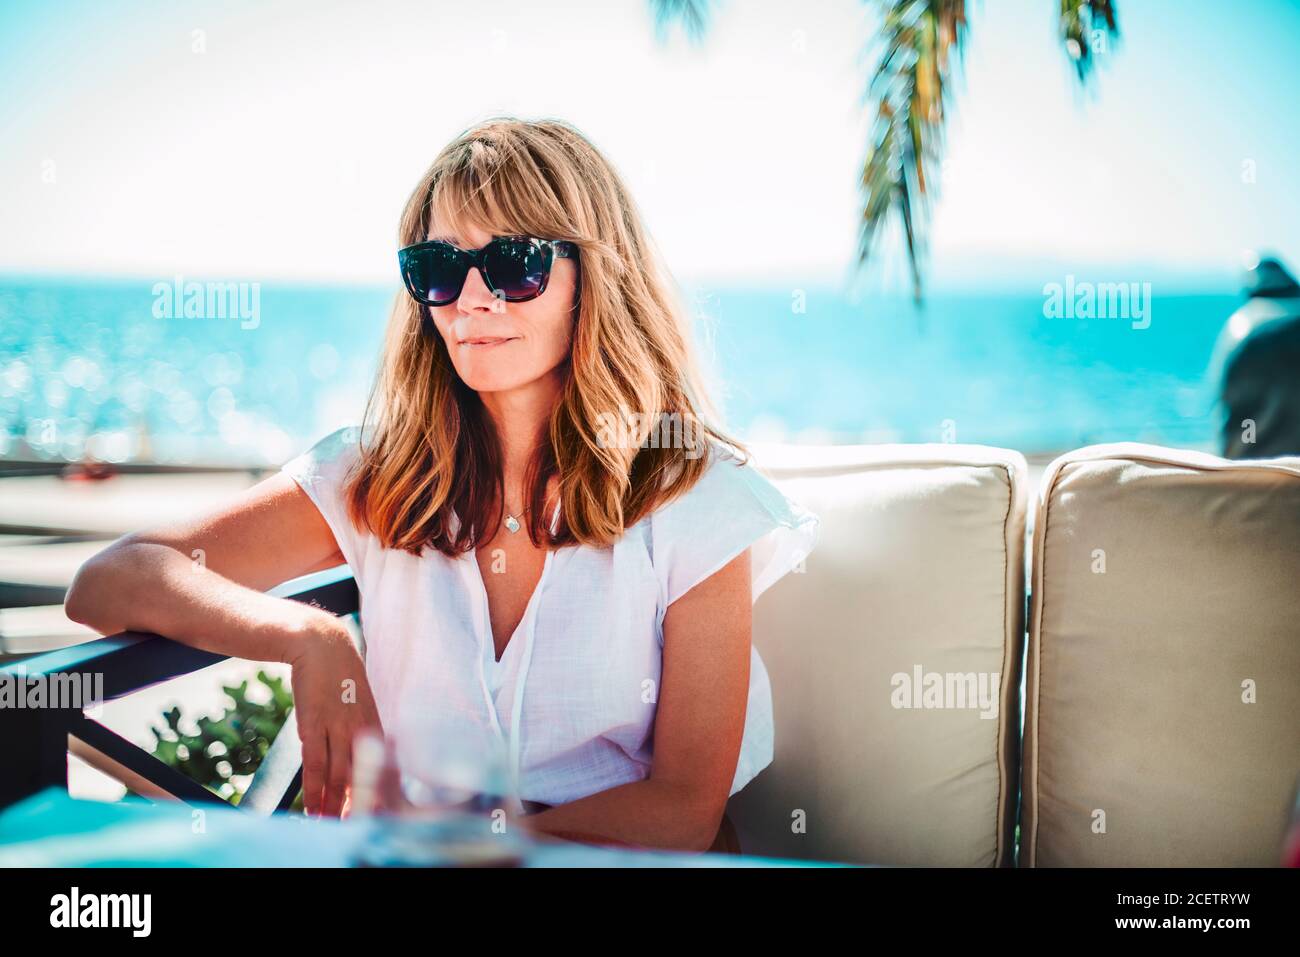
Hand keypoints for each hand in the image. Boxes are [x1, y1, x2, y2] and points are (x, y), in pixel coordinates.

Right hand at [283, 614, 382, 817]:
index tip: (375, 811)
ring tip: (331, 825)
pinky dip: (315, 789)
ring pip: (340, 775)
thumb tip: (358, 746)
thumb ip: (360, 724)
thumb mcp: (358, 698)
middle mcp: (361, 728)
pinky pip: (315, 764)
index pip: (381, 766)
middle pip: (363, 775)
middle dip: (360, 804)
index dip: (378, 791)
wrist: (321, 643)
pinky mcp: (313, 724)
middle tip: (356, 826)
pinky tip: (314, 806)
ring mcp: (337, 727)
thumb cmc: (337, 673)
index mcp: (374, 722)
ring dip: (335, 805)